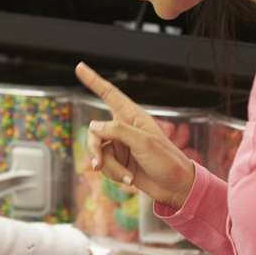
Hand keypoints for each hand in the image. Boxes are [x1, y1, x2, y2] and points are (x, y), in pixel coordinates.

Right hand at [75, 62, 195, 208]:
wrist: (175, 188)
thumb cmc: (166, 160)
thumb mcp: (143, 142)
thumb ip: (117, 131)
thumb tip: (93, 126)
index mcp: (132, 116)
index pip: (109, 94)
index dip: (93, 80)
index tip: (80, 67)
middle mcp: (124, 128)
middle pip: (95, 132)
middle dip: (95, 150)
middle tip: (98, 164)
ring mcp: (120, 146)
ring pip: (98, 152)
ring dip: (110, 167)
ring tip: (127, 177)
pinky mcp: (119, 162)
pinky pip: (104, 166)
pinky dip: (114, 174)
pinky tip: (129, 180)